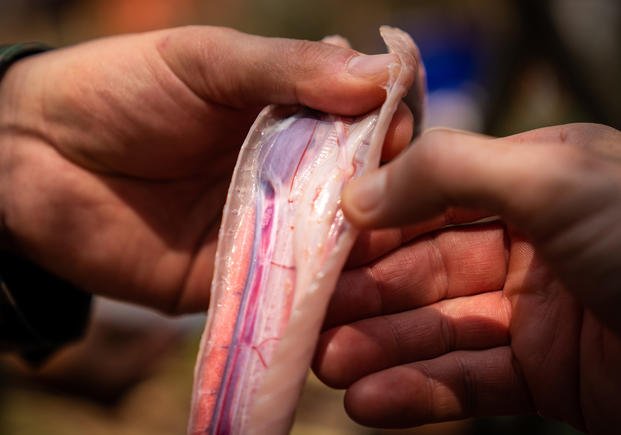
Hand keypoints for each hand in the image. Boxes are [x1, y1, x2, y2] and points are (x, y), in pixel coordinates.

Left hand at [0, 26, 413, 312]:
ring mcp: (271, 229)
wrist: (32, 160)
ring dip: (362, 249)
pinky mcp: (242, 278)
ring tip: (378, 249)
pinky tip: (343, 290)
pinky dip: (320, 292)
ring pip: (338, 244)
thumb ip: (288, 68)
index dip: (392, 124)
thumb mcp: (205, 61)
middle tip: (395, 199)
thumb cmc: (119, 92)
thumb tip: (384, 73)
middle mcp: (294, 173)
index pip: (368, 119)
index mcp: (293, 113)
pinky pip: (292, 289)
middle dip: (385, 194)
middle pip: (363, 187)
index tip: (399, 128)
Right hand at [314, 124, 620, 433]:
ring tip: (327, 364)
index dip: (374, 221)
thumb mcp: (554, 178)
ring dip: (380, 349)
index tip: (319, 244)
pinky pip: (471, 381)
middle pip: (425, 269)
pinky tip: (368, 402)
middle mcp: (528, 241)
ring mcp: (533, 312)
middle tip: (310, 318)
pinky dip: (419, 393)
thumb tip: (361, 191)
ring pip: (439, 329)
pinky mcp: (544, 376)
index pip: (431, 197)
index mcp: (532, 182)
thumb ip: (450, 169)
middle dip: (367, 296)